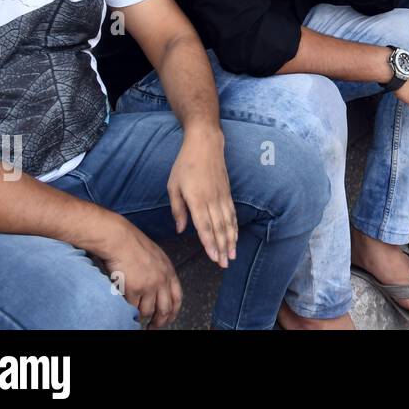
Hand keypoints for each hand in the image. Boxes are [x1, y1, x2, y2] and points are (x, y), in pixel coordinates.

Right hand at [94, 219, 182, 328]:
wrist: (120, 239)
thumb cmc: (134, 245)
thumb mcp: (156, 257)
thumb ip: (160, 273)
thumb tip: (158, 290)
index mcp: (169, 271)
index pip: (178, 297)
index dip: (174, 311)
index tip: (169, 319)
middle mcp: (162, 280)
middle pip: (165, 309)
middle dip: (160, 322)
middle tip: (153, 327)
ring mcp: (148, 286)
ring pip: (148, 311)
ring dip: (142, 317)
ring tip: (137, 319)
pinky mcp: (134, 290)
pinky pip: (133, 308)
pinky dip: (130, 312)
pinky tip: (127, 311)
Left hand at [167, 126, 236, 267]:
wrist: (205, 144)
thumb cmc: (185, 164)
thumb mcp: (173, 186)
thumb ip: (178, 209)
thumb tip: (180, 229)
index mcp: (197, 199)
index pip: (205, 226)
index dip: (210, 243)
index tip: (214, 258)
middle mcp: (212, 200)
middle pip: (219, 228)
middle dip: (222, 247)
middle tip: (225, 264)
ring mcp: (222, 196)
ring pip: (228, 222)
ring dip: (231, 240)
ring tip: (232, 255)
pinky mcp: (227, 192)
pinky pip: (232, 213)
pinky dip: (234, 226)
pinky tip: (235, 236)